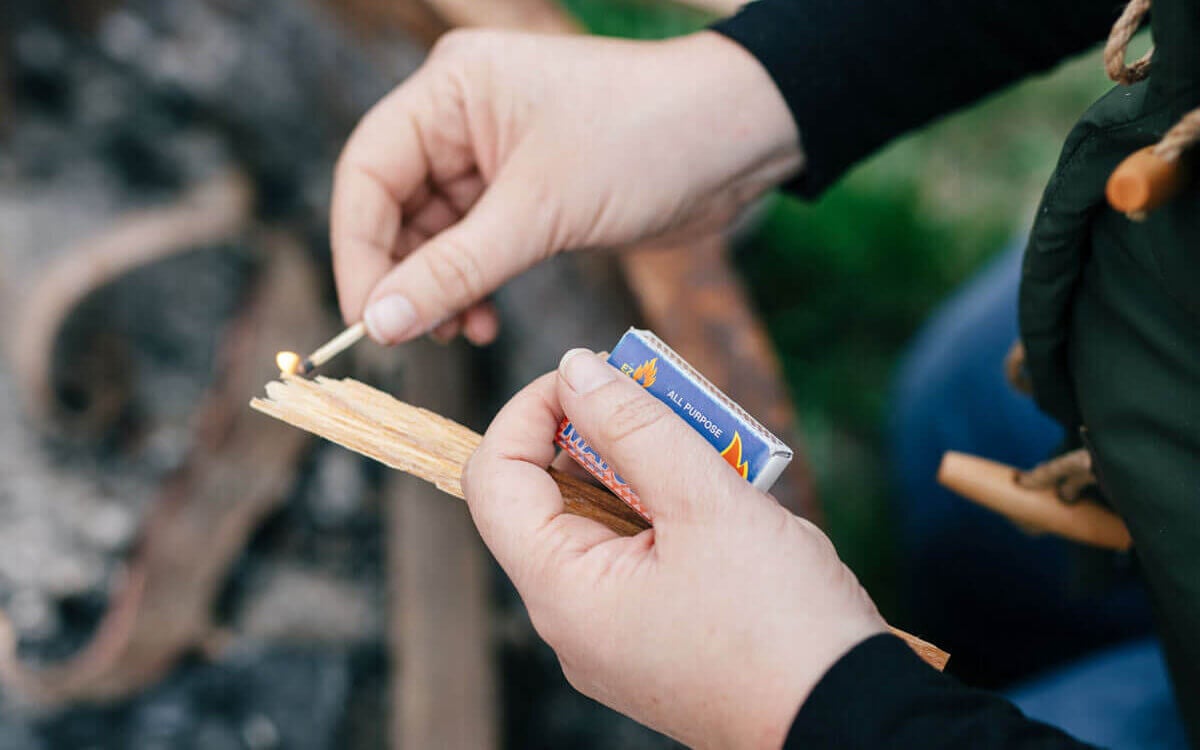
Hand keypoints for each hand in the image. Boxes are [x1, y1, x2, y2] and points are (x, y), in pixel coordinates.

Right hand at [332, 30, 801, 344]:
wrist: (740, 140)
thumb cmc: (647, 140)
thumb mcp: (541, 211)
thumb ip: (454, 270)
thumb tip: (379, 323)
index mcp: (452, 90)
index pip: (368, 172)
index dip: (358, 250)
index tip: (367, 320)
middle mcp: (464, 116)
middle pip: (395, 207)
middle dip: (402, 277)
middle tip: (413, 337)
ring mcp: (496, 156)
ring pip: (435, 235)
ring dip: (440, 290)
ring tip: (462, 333)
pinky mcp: (529, 193)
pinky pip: (476, 246)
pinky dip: (474, 286)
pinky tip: (484, 321)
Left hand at [463, 350, 885, 748]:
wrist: (851, 721)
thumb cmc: (783, 625)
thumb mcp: (709, 503)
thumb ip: (634, 426)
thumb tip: (575, 369)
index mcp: (564, 591)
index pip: (494, 477)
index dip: (529, 410)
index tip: (591, 372)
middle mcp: (572, 619)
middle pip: (551, 495)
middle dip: (604, 431)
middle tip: (667, 394)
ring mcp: (610, 635)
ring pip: (601, 521)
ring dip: (646, 466)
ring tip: (714, 442)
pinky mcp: (650, 639)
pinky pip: (635, 555)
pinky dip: (667, 510)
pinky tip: (724, 493)